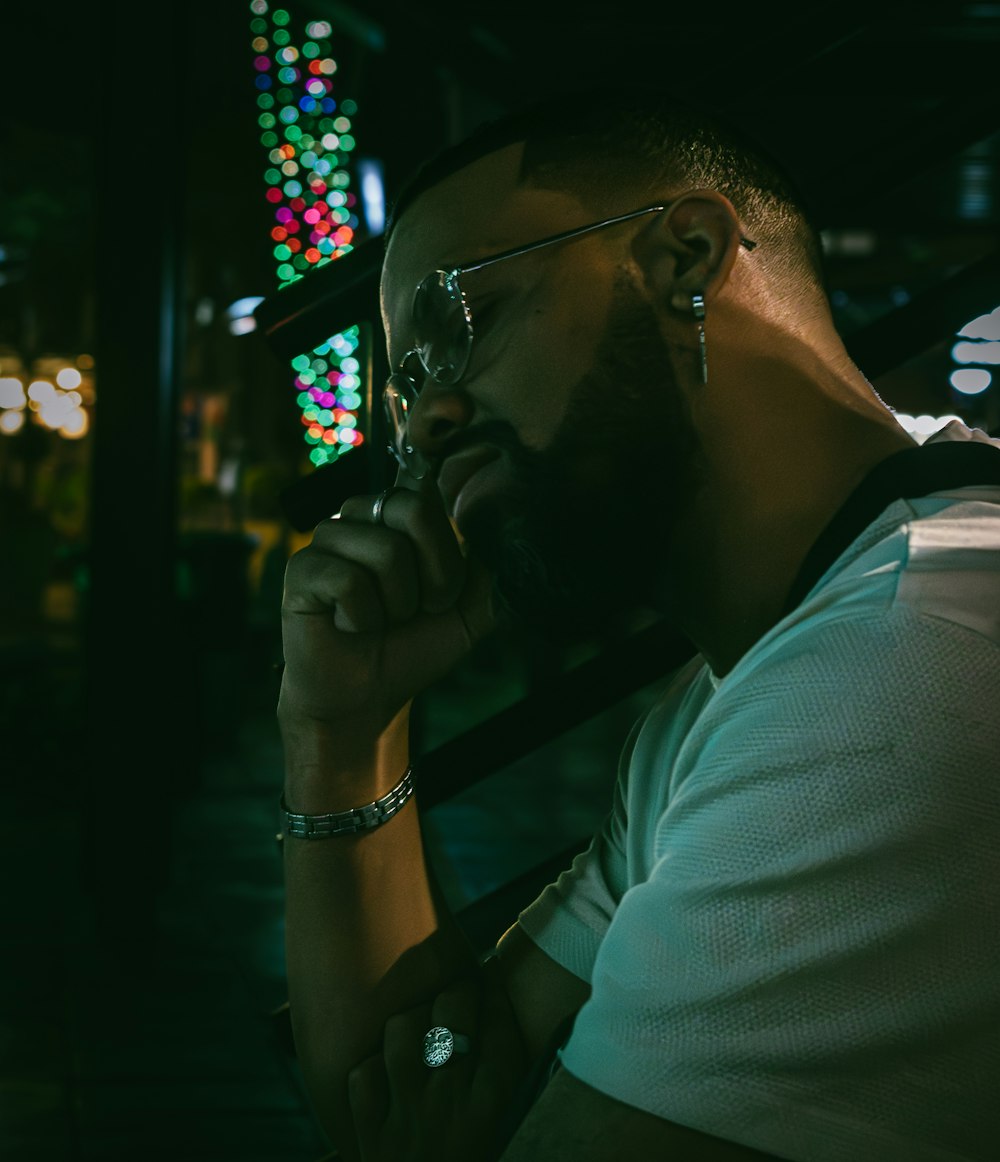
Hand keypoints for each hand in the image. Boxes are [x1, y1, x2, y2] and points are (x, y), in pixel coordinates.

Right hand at [278, 470, 494, 765]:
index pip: (436, 500)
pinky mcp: (300, 569)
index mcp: (399, 513)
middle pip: (414, 510)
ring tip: (378, 620)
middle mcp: (362, 514)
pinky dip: (361, 619)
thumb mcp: (468, 613)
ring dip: (395, 605)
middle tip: (412, 611)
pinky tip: (347, 627)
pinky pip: (348, 582)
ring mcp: (327, 538)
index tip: (437, 596)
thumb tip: (503, 538)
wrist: (366, 698)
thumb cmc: (411, 648)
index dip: (447, 558)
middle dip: (431, 578)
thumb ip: (491, 574)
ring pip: (386, 551)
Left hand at [347, 974, 526, 1161]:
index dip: (495, 994)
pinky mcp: (370, 1136)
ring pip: (402, 1033)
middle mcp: (450, 1106)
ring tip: (418, 1027)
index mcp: (492, 1110)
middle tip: (457, 996)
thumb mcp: (502, 1135)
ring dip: (410, 1023)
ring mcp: (406, 1118)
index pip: (499, 1029)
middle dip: (455, 993)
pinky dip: (370, 1069)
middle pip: (452, 1015)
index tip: (491, 979)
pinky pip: (362, 1076)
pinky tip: (384, 1072)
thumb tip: (499, 1029)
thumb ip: (503, 1086)